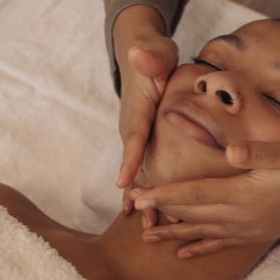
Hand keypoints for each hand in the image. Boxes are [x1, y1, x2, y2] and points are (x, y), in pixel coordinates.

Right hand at [113, 5, 178, 216]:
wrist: (144, 56)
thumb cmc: (154, 55)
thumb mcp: (156, 52)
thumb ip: (150, 55)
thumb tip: (139, 54)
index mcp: (137, 110)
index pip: (134, 137)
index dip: (130, 159)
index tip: (124, 182)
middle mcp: (131, 128)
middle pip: (134, 164)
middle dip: (138, 192)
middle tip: (145, 219)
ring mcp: (135, 137)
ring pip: (138, 172)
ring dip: (144, 199)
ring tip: (150, 227)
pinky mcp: (143, 143)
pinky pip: (143, 170)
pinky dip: (147, 191)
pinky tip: (153, 215)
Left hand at [130, 139, 279, 257]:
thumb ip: (258, 153)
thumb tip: (229, 151)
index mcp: (246, 194)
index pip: (196, 194)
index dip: (165, 195)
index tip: (140, 195)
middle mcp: (243, 216)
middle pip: (193, 214)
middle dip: (161, 212)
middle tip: (132, 208)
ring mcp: (249, 228)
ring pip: (203, 233)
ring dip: (174, 234)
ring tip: (147, 238)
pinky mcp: (256, 233)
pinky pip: (221, 244)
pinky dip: (200, 248)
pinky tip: (185, 254)